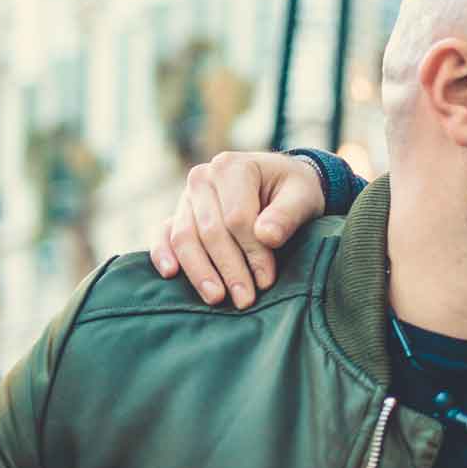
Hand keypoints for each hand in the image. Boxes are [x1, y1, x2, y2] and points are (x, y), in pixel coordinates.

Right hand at [149, 152, 326, 308]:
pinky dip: (163, 254)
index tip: (266, 280)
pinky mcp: (179, 214)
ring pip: (185, 237)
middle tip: (244, 299)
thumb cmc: (293, 191)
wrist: (280, 182)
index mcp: (233, 167)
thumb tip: (266, 236)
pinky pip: (164, 234)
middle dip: (228, 268)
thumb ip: (287, 215)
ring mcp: (187, 196)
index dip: (252, 252)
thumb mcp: (303, 197)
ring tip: (216, 298)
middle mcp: (203, 178)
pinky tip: (170, 274)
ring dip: (200, 271)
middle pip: (210, 231)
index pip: (237, 218)